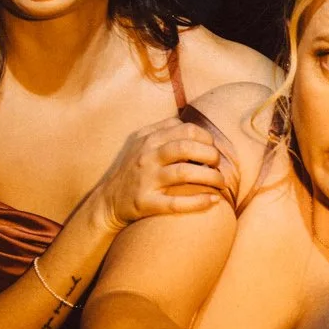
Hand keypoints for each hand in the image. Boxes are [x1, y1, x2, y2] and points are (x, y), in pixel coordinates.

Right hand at [92, 116, 233, 228]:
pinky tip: (213, 200)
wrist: (106, 201)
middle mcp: (146, 156)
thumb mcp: (142, 143)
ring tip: (221, 182)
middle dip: (210, 155)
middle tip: (218, 164)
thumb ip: (165, 131)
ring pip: (184, 173)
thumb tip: (194, 126)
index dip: (206, 137)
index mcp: (148, 139)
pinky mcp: (146, 203)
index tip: (213, 147)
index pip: (185, 129)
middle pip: (185, 147)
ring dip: (210, 177)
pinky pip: (176, 203)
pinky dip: (198, 202)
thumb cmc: (133, 171)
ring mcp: (145, 180)